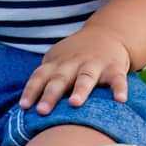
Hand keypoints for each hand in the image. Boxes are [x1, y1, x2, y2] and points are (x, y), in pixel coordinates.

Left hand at [18, 27, 132, 115]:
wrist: (107, 34)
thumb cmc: (75, 57)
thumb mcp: (57, 62)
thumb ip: (45, 80)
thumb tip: (27, 110)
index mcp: (57, 63)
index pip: (40, 76)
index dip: (31, 90)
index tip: (24, 106)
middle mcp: (73, 63)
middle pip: (60, 79)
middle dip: (51, 94)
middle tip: (42, 111)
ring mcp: (94, 64)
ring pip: (86, 77)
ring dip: (80, 90)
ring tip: (75, 103)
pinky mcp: (114, 68)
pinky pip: (117, 79)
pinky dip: (119, 89)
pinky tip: (120, 100)